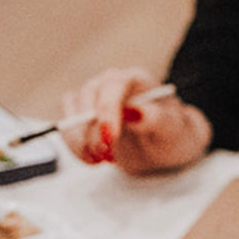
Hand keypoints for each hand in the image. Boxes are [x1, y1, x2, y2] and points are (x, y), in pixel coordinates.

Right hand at [59, 67, 210, 175]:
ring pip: (71, 110)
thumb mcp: (172, 129)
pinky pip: (66, 125)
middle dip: (92, 130)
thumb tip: (135, 112)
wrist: (163, 145)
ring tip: (99, 160)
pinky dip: (73, 144)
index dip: (107, 111)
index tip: (109, 138)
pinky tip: (90, 158)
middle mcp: (111, 82)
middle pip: (88, 96)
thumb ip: (155, 118)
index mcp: (136, 78)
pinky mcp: (82, 114)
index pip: (114, 85)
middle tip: (105, 156)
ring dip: (79, 139)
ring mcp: (94, 97)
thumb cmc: (171, 133)